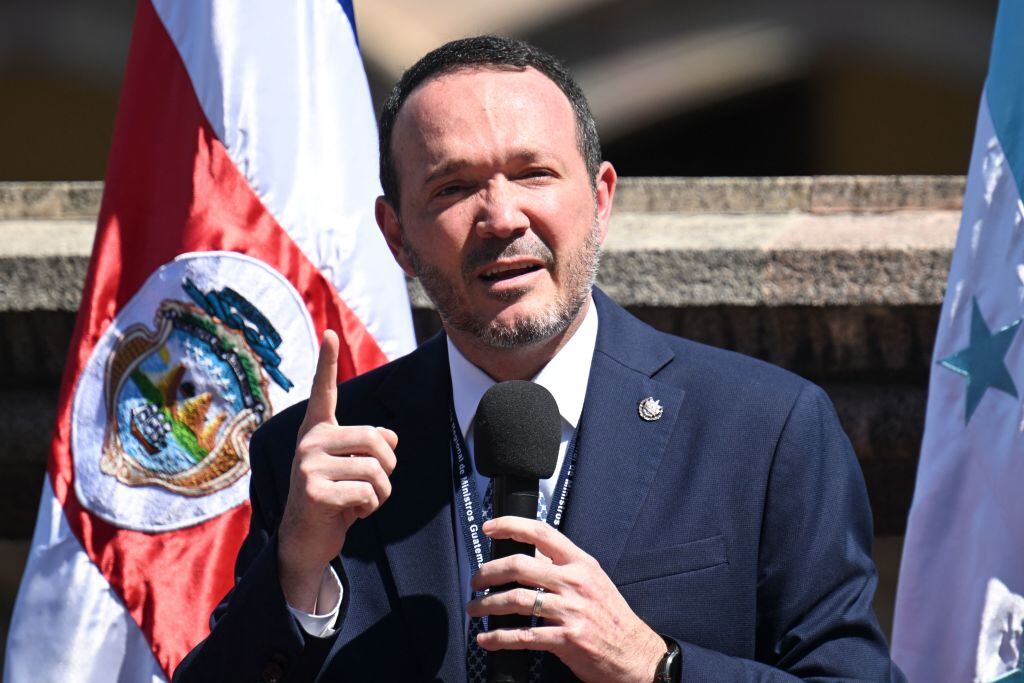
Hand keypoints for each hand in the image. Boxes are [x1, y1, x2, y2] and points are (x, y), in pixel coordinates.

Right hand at [277, 330, 397, 611]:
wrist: (305, 542)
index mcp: (317, 431)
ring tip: (361, 501)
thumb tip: (390, 440)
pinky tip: (350, 514)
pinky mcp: (313, 491)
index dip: (326, 361)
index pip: (323, 390)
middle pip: (377, 441)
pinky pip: (367, 492)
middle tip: (374, 485)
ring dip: (381, 493)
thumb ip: (370, 447)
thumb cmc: (334, 500)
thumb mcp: (353, 468)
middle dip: (388, 469)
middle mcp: (309, 442)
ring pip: (376, 470)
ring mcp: (307, 465)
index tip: (328, 332)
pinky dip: (370, 507)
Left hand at [469, 517, 666, 682]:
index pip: (542, 533)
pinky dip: (498, 638)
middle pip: (519, 566)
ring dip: (487, 605)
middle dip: (488, 572)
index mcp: (581, 564)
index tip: (490, 528)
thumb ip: (563, 567)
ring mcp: (571, 611)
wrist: (636, 654)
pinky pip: (523, 636)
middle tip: (476, 580)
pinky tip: (487, 639)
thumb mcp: (593, 581)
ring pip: (516, 600)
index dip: (511, 525)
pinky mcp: (566, 639)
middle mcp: (575, 583)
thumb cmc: (612, 617)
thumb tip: (528, 555)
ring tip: (475, 609)